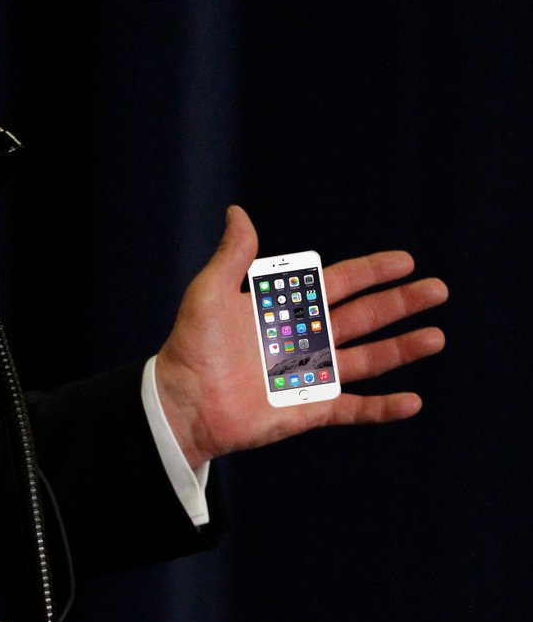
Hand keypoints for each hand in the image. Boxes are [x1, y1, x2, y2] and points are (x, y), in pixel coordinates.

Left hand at [155, 205, 446, 467]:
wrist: (182, 401)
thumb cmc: (192, 345)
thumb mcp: (210, 292)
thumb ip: (233, 255)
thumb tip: (237, 211)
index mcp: (284, 308)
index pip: (337, 284)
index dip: (370, 272)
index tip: (404, 261)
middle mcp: (303, 340)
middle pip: (362, 317)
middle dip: (400, 303)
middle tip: (438, 289)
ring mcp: (310, 375)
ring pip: (367, 359)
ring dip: (401, 349)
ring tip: (437, 336)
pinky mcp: (310, 409)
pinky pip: (354, 408)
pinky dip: (382, 407)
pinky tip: (412, 401)